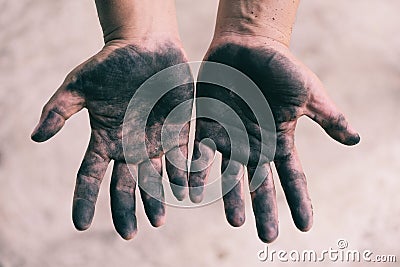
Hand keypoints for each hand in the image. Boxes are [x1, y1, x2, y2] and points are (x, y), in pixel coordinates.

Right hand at [31, 39, 193, 239]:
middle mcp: (129, 147)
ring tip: (159, 219)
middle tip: (130, 234)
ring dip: (157, 198)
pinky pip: (181, 159)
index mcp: (104, 139)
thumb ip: (59, 110)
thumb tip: (35, 137)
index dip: (84, 200)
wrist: (146, 46)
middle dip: (127, 209)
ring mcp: (155, 141)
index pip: (90, 176)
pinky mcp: (178, 131)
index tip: (80, 224)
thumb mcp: (79, 84)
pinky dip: (184, 176)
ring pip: (155, 178)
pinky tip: (186, 193)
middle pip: (125, 185)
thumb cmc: (110, 63)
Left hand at [189, 36, 359, 241]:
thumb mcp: (308, 93)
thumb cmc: (280, 67)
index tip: (305, 226)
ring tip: (235, 221)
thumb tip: (355, 140)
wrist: (248, 45)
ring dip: (232, 198)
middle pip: (261, 183)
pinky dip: (198, 171)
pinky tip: (193, 192)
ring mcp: (230, 137)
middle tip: (268, 237)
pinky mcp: (208, 125)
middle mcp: (254, 144)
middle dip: (265, 209)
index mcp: (279, 139)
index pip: (292, 176)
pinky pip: (201, 153)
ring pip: (230, 174)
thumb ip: (327, 117)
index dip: (299, 200)